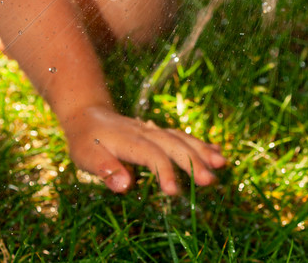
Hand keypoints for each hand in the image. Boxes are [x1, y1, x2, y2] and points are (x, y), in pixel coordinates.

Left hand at [63, 105, 226, 195]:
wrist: (89, 115)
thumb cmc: (86, 141)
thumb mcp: (86, 156)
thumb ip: (105, 169)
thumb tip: (125, 185)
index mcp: (129, 140)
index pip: (151, 155)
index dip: (164, 172)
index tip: (175, 192)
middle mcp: (145, 132)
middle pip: (173, 145)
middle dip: (193, 162)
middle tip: (210, 181)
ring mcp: (154, 131)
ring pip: (181, 138)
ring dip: (202, 151)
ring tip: (222, 164)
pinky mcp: (159, 133)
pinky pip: (182, 137)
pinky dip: (200, 144)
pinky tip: (216, 154)